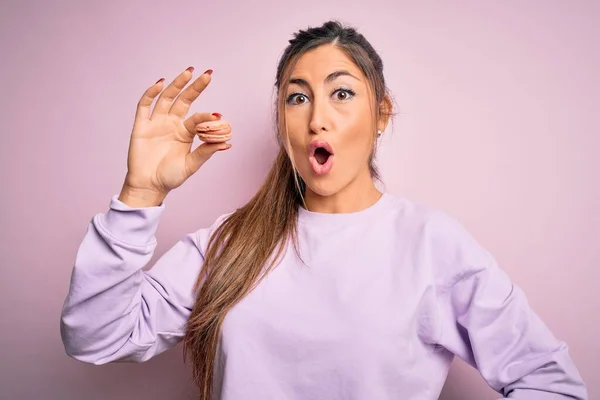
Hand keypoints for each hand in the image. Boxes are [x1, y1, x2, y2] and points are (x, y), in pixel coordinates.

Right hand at [118, 67, 230, 206]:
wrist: (149, 186)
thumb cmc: (170, 177)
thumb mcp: (191, 165)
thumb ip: (206, 152)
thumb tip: (227, 143)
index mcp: (185, 132)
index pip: (197, 118)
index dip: (207, 116)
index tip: (218, 116)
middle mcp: (172, 123)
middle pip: (184, 100)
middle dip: (195, 87)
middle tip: (207, 74)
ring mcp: (156, 122)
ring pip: (166, 98)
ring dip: (176, 84)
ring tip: (188, 72)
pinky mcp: (141, 126)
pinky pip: (144, 106)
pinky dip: (151, 93)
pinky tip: (160, 84)